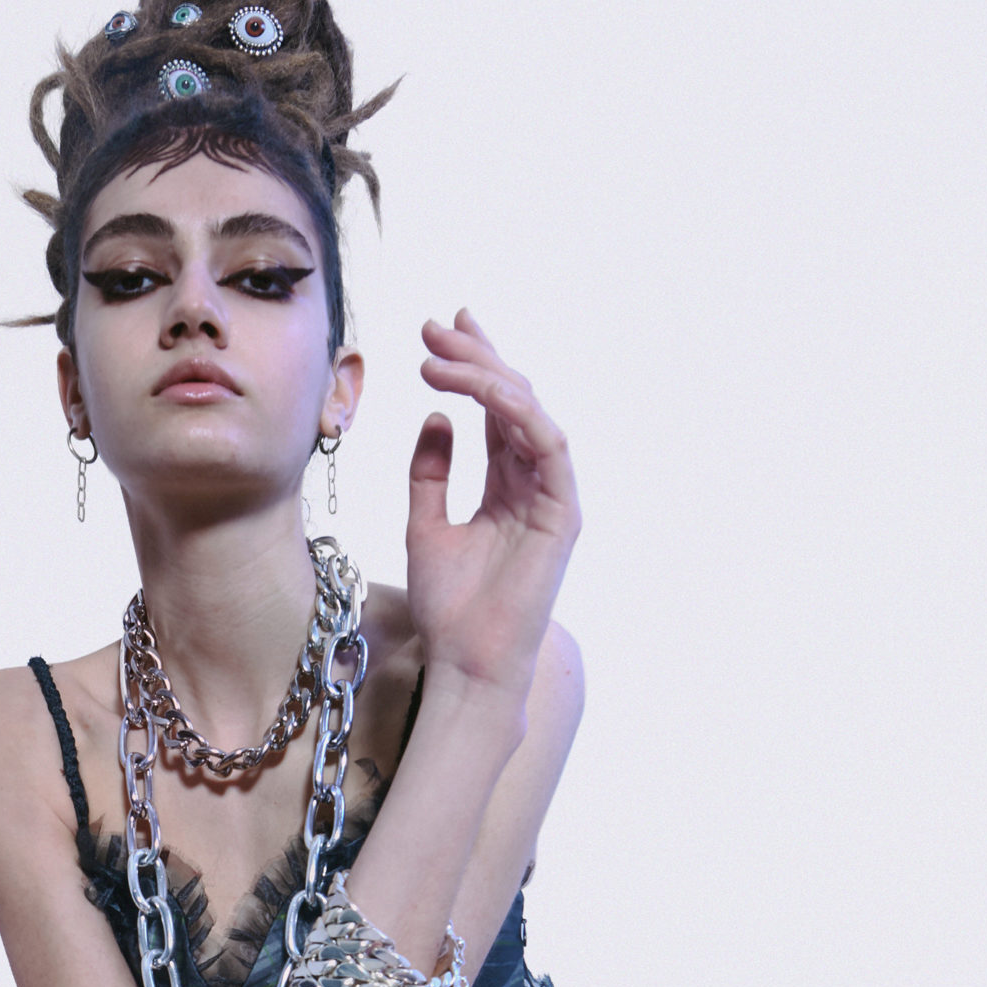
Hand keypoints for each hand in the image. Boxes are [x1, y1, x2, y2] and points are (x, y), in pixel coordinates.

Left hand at [407, 308, 581, 696]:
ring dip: (487, 376)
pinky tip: (476, 390)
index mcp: (506, 485)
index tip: (438, 333)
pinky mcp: (563, 511)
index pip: (494, 411)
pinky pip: (546, 443)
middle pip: (514, 401)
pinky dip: (513, 411)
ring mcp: (552, 495)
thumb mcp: (424, 524)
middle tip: (437, 326)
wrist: (466, 661)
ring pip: (529, 413)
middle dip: (478, 356)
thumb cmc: (449, 607)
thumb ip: (431, 472)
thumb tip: (437, 416)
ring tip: (439, 356)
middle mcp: (533, 484)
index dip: (472, 367)